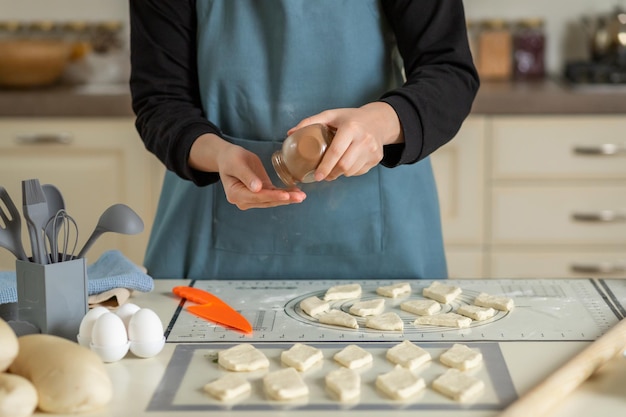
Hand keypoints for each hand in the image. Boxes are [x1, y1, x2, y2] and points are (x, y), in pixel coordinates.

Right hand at [189, 134, 305, 209]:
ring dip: (287, 198)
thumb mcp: (236, 163)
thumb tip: (257, 189)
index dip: (272, 196)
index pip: (257, 197)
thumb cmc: (230, 158)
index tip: (285, 195)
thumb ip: (247, 176)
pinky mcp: (260, 193)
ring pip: (272, 200)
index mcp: (235, 194)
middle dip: (284, 199)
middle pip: (267, 201)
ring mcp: (252, 198)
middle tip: (300, 197)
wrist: (228, 157)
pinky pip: (273, 195)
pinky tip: (296, 192)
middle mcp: (243, 200)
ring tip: (301, 196)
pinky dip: (285, 194)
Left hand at [288, 102, 403, 180]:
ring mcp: (373, 150)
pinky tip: (348, 163)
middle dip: (331, 174)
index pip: (336, 152)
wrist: (378, 121)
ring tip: (334, 168)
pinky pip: (360, 172)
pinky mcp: (377, 158)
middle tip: (323, 176)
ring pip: (351, 171)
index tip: (317, 176)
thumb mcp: (331, 115)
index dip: (325, 166)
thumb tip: (290, 133)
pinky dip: (351, 171)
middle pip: (344, 166)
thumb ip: (310, 122)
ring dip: (340, 173)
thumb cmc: (350, 118)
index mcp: (351, 127)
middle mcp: (364, 139)